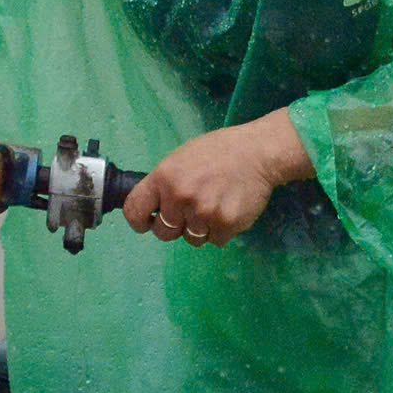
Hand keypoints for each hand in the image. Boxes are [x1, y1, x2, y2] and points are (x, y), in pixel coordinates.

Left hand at [122, 109, 314, 249]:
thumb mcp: (182, 159)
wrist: (258, 152)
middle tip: (190, 212)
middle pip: (164, 233)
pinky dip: (220, 231)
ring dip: (200, 229)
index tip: (148, 222)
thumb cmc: (218, 152)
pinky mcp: (225, 225)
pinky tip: (228, 209)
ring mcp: (203, 213)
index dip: (140, 221)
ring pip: (191, 239)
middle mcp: (180, 197)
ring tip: (214, 206)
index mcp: (164, 177)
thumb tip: (154, 208)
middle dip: (175, 227)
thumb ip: (165, 184)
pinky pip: (215, 241)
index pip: (134, 211)